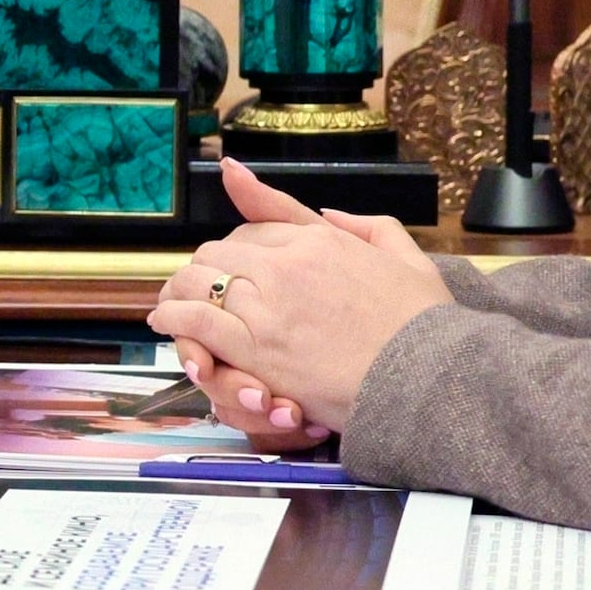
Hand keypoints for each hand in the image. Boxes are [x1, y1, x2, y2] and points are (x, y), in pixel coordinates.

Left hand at [146, 159, 456, 441]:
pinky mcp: (256, 346)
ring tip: (170, 303)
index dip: (238, 243)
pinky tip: (164, 322)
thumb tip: (332, 214)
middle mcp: (288, 263)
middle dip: (205, 268)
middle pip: (221, 251)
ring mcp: (269, 304)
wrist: (426, 376)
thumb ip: (371, 226)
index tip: (225, 255)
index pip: (259, 225)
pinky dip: (174, 318)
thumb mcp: (409, 258)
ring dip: (179, 290)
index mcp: (322, 240)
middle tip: (194, 286)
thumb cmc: (424, 326)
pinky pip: (197, 320)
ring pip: (200, 281)